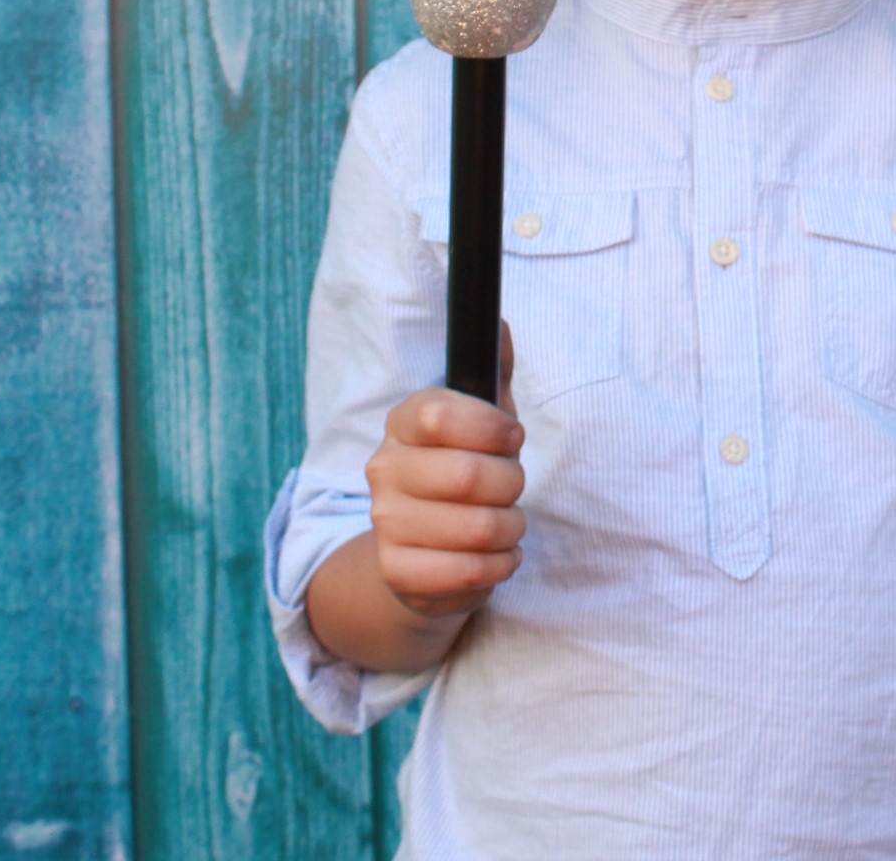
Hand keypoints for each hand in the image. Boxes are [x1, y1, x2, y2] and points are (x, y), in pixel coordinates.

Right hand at [362, 324, 525, 617]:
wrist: (425, 549)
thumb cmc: (465, 471)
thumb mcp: (483, 419)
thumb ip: (493, 372)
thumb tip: (498, 322)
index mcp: (404, 422)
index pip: (440, 414)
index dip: (492, 428)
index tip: (511, 437)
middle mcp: (384, 468)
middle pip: (469, 475)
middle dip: (511, 484)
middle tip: (509, 488)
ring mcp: (385, 522)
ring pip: (479, 527)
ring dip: (510, 527)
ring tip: (502, 523)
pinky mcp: (398, 572)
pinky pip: (471, 571)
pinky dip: (499, 565)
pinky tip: (491, 556)